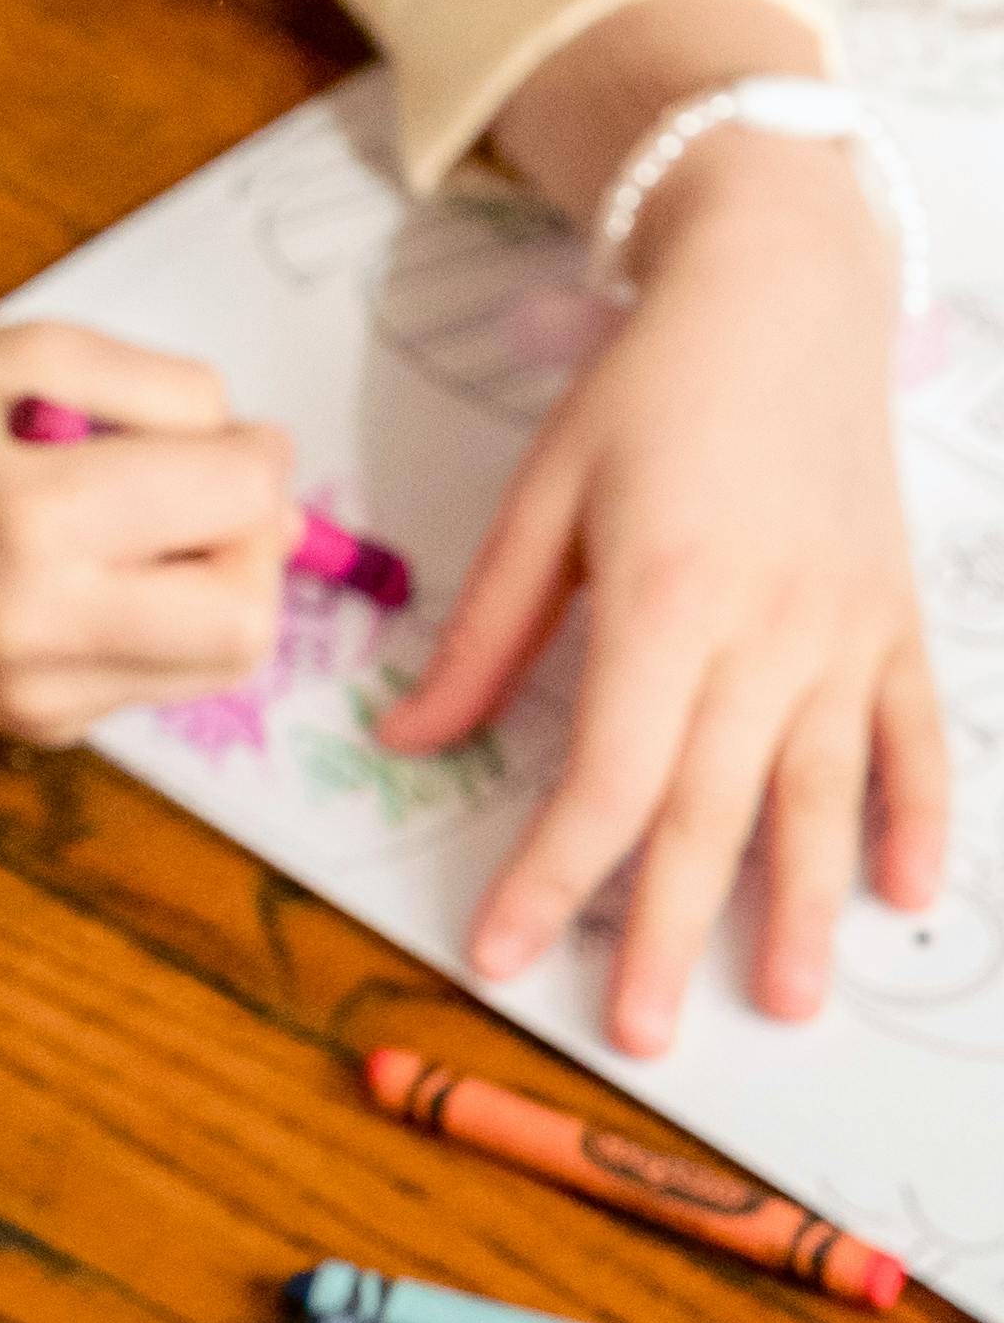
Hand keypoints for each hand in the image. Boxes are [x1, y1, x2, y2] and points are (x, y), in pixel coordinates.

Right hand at [0, 318, 296, 739]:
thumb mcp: (30, 352)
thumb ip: (166, 390)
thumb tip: (269, 472)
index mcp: (32, 517)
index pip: (236, 499)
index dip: (260, 455)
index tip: (233, 435)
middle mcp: (34, 626)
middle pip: (247, 618)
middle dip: (256, 547)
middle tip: (207, 499)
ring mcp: (33, 693)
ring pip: (221, 667)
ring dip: (222, 594)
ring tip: (156, 540)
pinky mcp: (36, 725)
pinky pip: (158, 683)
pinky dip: (162, 629)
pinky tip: (100, 582)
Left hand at [378, 141, 946, 1054]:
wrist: (786, 289)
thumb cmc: (652, 391)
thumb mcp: (545, 499)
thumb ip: (486, 635)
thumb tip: (404, 741)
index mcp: (668, 599)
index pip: (610, 775)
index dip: (557, 874)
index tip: (508, 951)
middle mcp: (769, 628)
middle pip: (714, 809)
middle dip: (673, 931)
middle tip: (642, 1033)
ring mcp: (847, 628)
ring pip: (822, 792)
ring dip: (802, 905)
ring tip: (783, 1002)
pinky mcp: (896, 617)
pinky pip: (915, 733)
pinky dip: (917, 814)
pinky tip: (903, 897)